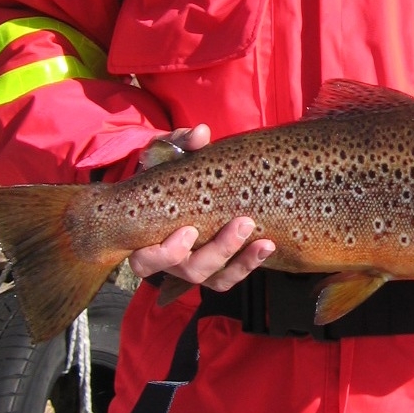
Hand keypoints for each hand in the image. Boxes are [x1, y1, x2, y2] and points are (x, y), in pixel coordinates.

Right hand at [127, 124, 275, 290]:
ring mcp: (192, 266)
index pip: (147, 261)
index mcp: (145, 239)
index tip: (188, 230)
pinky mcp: (215, 267)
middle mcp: (168, 260)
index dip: (166, 253)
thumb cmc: (162, 173)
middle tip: (243, 223)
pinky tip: (268, 246)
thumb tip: (201, 133)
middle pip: (189, 270)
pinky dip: (249, 264)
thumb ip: (178, 143)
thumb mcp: (164, 154)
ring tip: (264, 242)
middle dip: (218, 250)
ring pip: (214, 278)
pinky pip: (230, 276)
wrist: (175, 186)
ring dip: (240, 262)